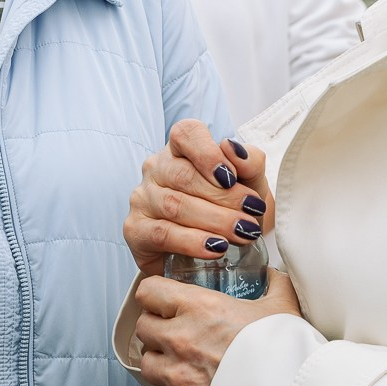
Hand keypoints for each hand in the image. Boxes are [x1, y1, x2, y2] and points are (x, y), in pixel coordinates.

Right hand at [125, 124, 274, 279]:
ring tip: (242, 232)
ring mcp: (142, 198)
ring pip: (174, 205)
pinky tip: (214, 248)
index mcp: (181, 149)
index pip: (186, 134)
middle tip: (251, 213)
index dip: (207, 153)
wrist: (213, 251)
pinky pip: (162, 233)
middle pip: (184, 175)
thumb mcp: (250, 184)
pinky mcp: (136, 229)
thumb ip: (250, 162)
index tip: (231, 177)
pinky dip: (192, 242)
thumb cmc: (230, 208)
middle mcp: (156, 169)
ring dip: (214, 221)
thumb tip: (233, 148)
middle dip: (223, 197)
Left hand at [132, 268, 300, 385]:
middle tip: (178, 338)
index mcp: (200, 308)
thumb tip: (273, 274)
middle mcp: (181, 339)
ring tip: (184, 368)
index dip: (156, 297)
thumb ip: (275, 284)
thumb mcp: (283, 308)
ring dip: (162, 366)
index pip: (149, 292)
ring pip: (147, 365)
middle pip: (144, 328)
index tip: (165, 304)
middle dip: (157, 331)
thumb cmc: (287, 354)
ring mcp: (177, 376)